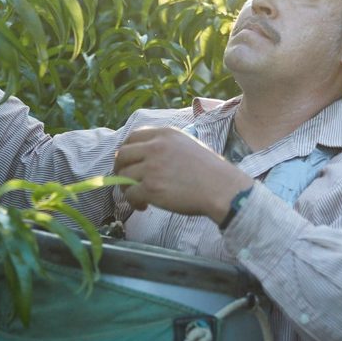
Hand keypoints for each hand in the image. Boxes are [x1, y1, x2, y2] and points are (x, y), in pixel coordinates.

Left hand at [113, 127, 253, 220]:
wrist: (222, 188)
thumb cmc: (211, 171)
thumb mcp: (188, 145)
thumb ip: (166, 146)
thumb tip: (146, 158)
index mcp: (165, 134)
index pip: (133, 136)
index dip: (127, 150)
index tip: (128, 162)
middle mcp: (155, 147)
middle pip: (122, 155)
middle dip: (120, 169)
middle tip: (127, 181)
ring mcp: (151, 167)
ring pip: (123, 176)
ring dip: (126, 188)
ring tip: (139, 197)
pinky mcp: (151, 188)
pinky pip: (130, 194)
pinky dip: (133, 202)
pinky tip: (144, 206)